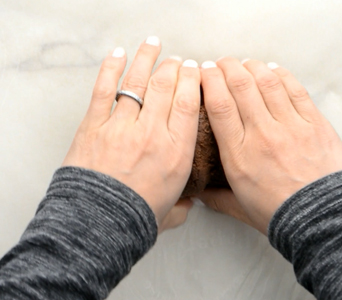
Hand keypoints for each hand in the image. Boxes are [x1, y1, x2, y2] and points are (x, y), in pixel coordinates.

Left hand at [62, 37, 200, 231]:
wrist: (97, 225)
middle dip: (173, 67)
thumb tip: (190, 204)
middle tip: (176, 60)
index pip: (189, 103)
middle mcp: (152, 134)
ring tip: (153, 44)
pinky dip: (110, 69)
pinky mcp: (95, 126)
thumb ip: (185, 206)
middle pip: (166, 86)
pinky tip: (117, 54)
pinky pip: (104, 90)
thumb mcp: (171, 213)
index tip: (194, 69)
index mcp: (176, 152)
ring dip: (146, 58)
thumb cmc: (135, 219)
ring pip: (137, 81)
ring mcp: (122, 127)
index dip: (192, 80)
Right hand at [198, 58, 341, 232]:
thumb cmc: (280, 215)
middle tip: (221, 62)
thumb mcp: (240, 208)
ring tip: (245, 63)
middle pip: (240, 86)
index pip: (219, 105)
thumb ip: (216, 198)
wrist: (322, 221)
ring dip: (253, 67)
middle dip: (227, 67)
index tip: (203, 71)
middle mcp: (262, 134)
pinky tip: (273, 70)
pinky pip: (295, 90)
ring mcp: (290, 126)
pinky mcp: (314, 123)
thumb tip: (197, 195)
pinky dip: (282, 75)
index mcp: (239, 154)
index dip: (208, 81)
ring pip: (267, 83)